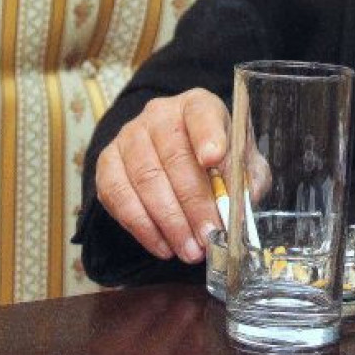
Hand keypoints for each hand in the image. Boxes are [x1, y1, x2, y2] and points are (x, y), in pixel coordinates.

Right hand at [95, 87, 229, 263]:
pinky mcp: (107, 162)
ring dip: (169, 221)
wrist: (178, 157)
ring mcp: (129, 136)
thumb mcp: (240, 161)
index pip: (201, 112)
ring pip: (145, 179)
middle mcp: (160, 113)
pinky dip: (142, 227)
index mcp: (198, 105)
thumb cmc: (215, 159)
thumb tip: (242, 205)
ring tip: (189, 249)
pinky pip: (118, 196)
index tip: (214, 157)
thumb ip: (247, 178)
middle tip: (208, 234)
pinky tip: (163, 245)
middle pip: (174, 155)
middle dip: (193, 202)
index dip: (207, 135)